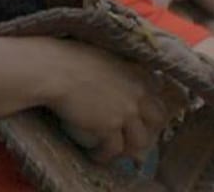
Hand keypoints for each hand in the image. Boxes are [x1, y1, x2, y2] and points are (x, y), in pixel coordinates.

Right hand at [40, 39, 176, 163]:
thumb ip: (122, 72)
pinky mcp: (109, 127)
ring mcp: (126, 112)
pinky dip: (104, 155)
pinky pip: (114, 149)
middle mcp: (138, 94)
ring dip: (129, 149)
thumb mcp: (107, 58)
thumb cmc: (73, 58)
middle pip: (157, 122)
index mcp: (139, 75)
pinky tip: (95, 155)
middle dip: (149, 132)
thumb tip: (119, 85)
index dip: (151, 112)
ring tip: (114, 151)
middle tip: (134, 141)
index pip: (158, 99)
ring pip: (140, 141)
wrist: (55, 70)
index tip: (141, 120)